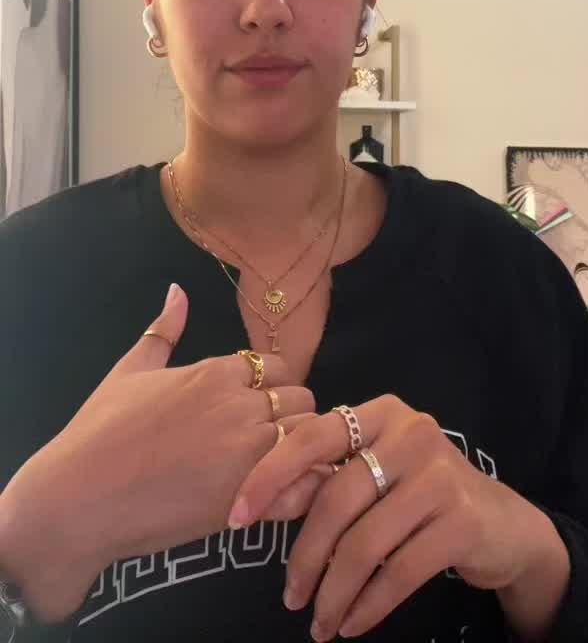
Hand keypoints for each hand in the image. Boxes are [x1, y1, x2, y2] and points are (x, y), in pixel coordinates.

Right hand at [0, 284, 316, 623]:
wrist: (80, 499)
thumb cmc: (100, 433)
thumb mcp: (129, 371)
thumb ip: (163, 331)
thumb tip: (177, 289)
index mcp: (215, 373)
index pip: (278, 365)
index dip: (272, 384)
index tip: (255, 405)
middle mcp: (240, 405)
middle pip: (300, 397)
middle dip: (289, 414)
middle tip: (266, 438)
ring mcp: (248, 451)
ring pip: (306, 437)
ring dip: (297, 448)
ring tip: (273, 466)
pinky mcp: (249, 496)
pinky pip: (300, 483)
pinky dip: (299, 486)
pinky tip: (276, 493)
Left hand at [229, 394, 553, 640]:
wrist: (503, 526)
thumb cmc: (423, 497)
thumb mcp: (377, 475)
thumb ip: (328, 480)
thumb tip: (264, 503)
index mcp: (381, 414)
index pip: (312, 438)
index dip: (269, 476)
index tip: (235, 517)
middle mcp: (411, 433)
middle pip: (336, 499)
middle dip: (304, 556)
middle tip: (290, 598)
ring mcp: (440, 475)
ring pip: (364, 542)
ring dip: (334, 592)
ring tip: (319, 622)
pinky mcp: (461, 520)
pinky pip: (399, 571)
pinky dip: (368, 605)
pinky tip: (352, 623)